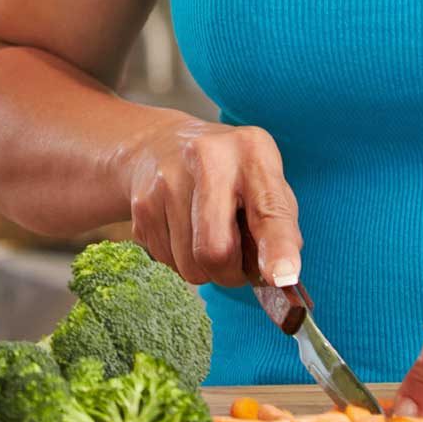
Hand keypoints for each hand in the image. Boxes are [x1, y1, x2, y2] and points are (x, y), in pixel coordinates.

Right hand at [109, 116, 300, 288]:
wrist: (160, 145)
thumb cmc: (228, 173)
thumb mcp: (264, 182)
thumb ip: (279, 226)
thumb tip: (280, 277)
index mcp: (252, 152)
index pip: (269, 209)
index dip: (277, 248)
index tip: (281, 276)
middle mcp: (207, 158)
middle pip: (216, 250)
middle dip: (230, 274)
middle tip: (235, 265)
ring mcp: (167, 180)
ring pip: (189, 265)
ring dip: (203, 268)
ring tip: (205, 236)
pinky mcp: (141, 203)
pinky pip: (165, 260)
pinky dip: (179, 259)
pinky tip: (182, 229)